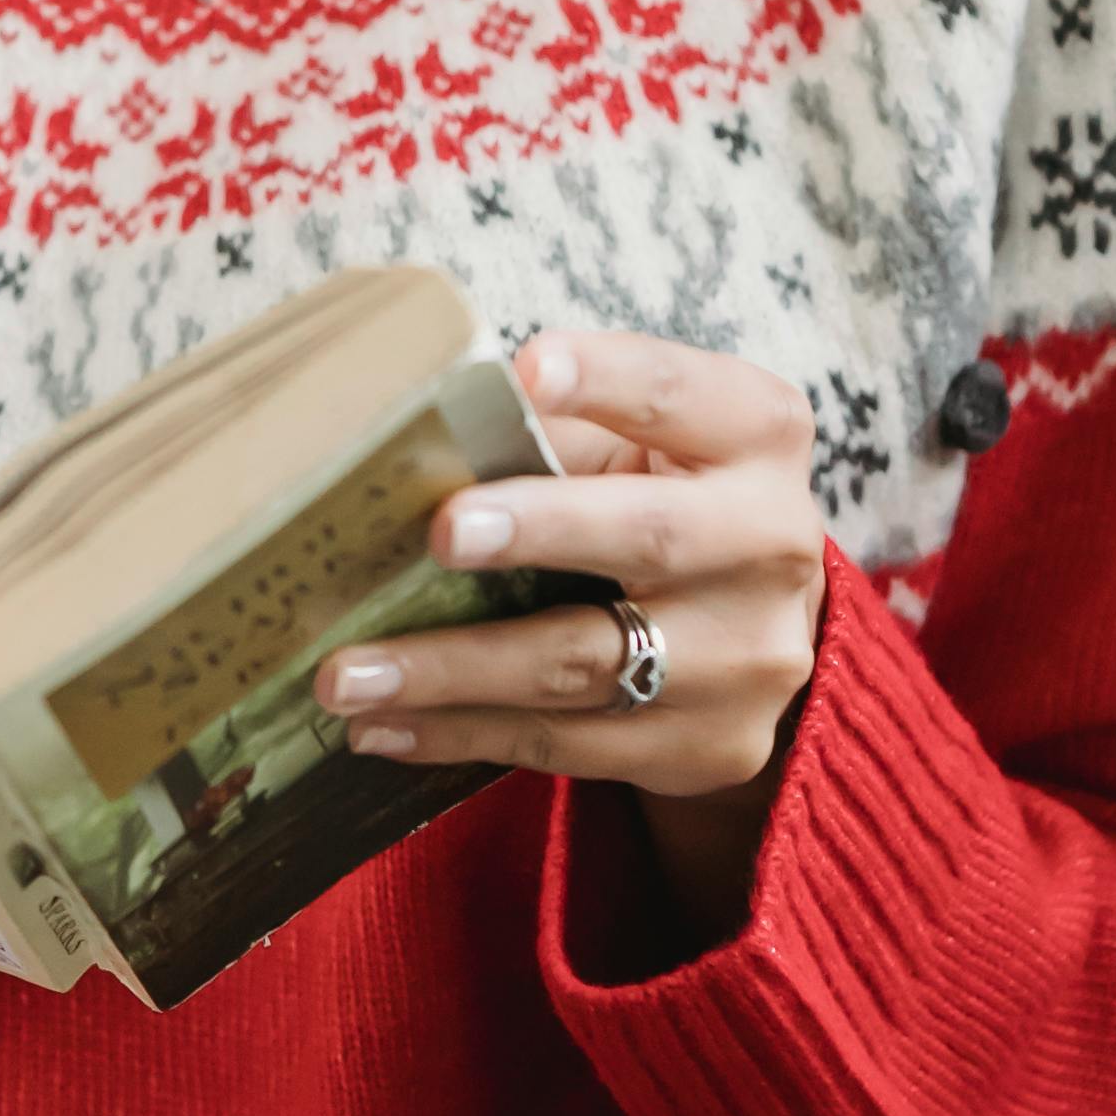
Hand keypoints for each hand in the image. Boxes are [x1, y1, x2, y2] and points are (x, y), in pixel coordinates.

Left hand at [321, 327, 825, 931]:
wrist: (755, 627)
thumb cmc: (659, 499)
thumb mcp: (634, 444)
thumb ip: (552, 434)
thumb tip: (411, 434)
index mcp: (755, 435)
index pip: (682, 392)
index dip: (611, 379)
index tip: (529, 370)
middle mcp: (771, 542)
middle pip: (649, 536)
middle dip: (539, 530)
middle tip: (440, 532)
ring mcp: (749, 657)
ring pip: (585, 662)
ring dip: (453, 669)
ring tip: (344, 675)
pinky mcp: (710, 745)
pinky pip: (567, 743)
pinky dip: (461, 733)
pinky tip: (381, 727)